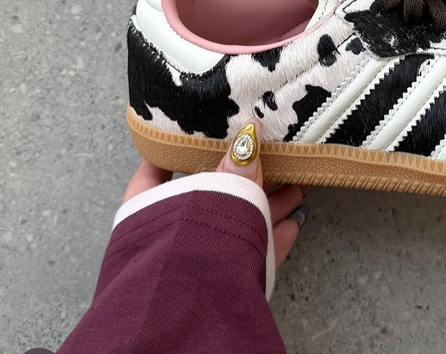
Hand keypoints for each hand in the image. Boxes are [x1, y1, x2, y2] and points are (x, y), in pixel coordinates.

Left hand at [122, 117, 307, 266]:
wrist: (192, 316)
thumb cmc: (189, 246)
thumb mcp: (216, 194)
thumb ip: (236, 168)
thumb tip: (251, 132)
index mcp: (148, 208)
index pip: (155, 170)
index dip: (178, 149)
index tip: (204, 129)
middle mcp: (170, 234)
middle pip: (209, 195)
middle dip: (244, 176)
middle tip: (270, 155)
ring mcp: (197, 259)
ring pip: (235, 224)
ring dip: (267, 205)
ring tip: (297, 185)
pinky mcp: (223, 282)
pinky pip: (251, 254)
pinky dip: (272, 238)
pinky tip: (295, 223)